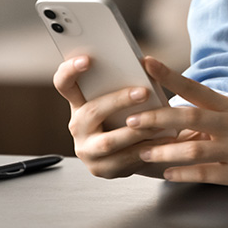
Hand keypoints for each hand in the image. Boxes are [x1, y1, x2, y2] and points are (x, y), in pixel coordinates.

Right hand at [51, 55, 177, 179]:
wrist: (129, 151)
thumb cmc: (126, 115)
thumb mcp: (119, 100)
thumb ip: (121, 85)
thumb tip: (144, 65)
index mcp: (78, 103)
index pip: (64, 84)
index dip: (70, 71)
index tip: (87, 59)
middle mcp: (77, 127)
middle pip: (92, 111)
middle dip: (119, 101)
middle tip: (143, 92)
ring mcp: (86, 150)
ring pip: (109, 141)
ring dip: (136, 131)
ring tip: (159, 122)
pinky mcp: (101, 169)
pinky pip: (123, 160)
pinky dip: (145, 150)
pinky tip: (163, 142)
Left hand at [127, 57, 227, 198]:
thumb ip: (202, 113)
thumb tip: (160, 108)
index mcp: (227, 106)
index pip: (194, 88)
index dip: (169, 76)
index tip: (146, 63)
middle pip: (191, 117)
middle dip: (158, 118)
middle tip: (132, 121)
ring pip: (195, 149)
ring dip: (166, 151)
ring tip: (144, 153)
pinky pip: (206, 173)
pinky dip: (183, 173)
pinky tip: (167, 173)